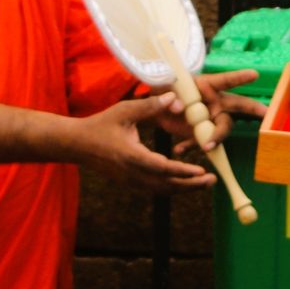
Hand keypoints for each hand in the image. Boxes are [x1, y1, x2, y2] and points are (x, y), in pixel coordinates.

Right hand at [72, 96, 216, 193]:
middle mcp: (132, 173)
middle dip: (191, 185)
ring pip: (162, 190)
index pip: (162, 169)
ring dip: (184, 188)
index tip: (201, 171)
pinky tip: (185, 182)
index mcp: (132, 157)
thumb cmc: (101, 125)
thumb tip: (175, 98)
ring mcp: (131, 181)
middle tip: (212, 180)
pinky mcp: (130, 183)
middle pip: (166, 186)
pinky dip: (172, 187)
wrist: (77, 144)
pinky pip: (155, 189)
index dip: (183, 171)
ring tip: (204, 183)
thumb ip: (151, 106)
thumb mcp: (125, 111)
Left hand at [147, 69, 263, 152]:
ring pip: (222, 128)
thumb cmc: (163, 90)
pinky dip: (191, 146)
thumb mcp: (163, 89)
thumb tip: (177, 106)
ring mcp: (210, 118)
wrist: (155, 110)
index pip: (225, 80)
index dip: (239, 77)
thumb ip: (168, 96)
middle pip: (237, 105)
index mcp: (206, 85)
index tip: (254, 74)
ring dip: (216, 137)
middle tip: (265, 113)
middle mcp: (214, 102)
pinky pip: (202, 141)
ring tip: (206, 146)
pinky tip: (179, 148)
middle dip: (253, 109)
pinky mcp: (200, 133)